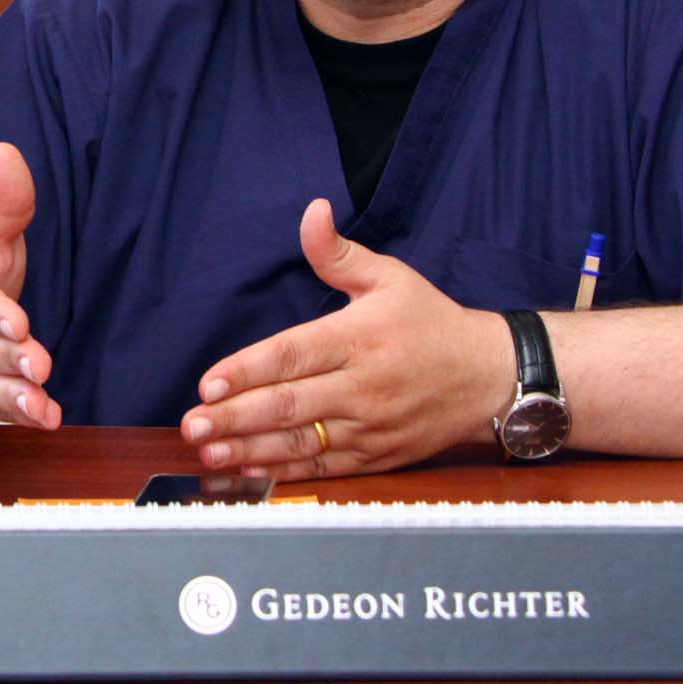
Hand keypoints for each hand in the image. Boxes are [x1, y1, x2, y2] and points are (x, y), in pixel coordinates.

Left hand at [179, 198, 504, 478]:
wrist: (488, 376)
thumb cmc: (431, 323)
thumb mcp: (390, 277)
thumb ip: (339, 254)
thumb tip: (312, 212)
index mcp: (359, 338)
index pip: (293, 355)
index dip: (248, 371)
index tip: (208, 383)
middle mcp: (363, 386)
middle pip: (290, 404)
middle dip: (236, 416)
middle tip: (193, 423)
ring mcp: (369, 427)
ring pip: (301, 442)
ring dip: (249, 449)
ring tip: (208, 451)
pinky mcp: (376, 457)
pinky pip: (322, 468)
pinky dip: (283, 471)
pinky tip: (247, 470)